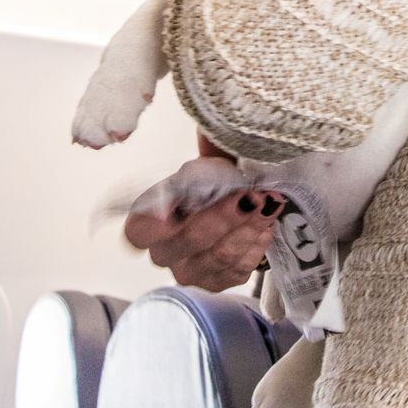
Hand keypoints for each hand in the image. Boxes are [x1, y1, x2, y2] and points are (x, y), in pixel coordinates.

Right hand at [124, 159, 280, 289]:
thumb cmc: (213, 187)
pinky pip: (239, 268)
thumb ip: (209, 148)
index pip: (138, 231)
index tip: (176, 210)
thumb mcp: (209, 163)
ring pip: (220, 255)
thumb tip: (213, 123)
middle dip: (225, 214)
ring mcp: (190, 272)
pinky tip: (266, 223)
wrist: (237, 211)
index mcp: (148, 221)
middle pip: (190, 239)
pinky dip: (256, 242)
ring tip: (270, 203)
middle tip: (253, 194)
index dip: (154, 222)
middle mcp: (164, 252)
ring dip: (249, 226)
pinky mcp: (217, 283)